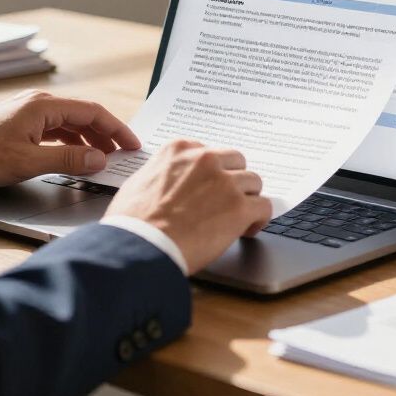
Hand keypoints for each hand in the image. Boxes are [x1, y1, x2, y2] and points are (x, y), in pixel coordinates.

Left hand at [0, 90, 139, 188]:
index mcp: (43, 105)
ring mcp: (29, 112)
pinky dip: (71, 143)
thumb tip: (100, 159)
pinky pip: (56, 129)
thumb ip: (69, 160)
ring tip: (104, 158)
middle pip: (84, 116)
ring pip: (70, 123)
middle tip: (124, 154)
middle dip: (106, 135)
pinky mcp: (21, 123)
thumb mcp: (29, 162)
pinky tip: (76, 156)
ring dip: (89, 140)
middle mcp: (38, 103)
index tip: (133, 144)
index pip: (93, 112)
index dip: (117, 129)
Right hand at [105, 139, 272, 273]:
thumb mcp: (138, 183)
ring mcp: (225, 182)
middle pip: (236, 162)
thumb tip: (167, 183)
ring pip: (253, 182)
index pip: (209, 153)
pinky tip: (248, 229)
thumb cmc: (132, 223)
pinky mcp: (239, 208)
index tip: (212, 185)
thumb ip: (161, 174)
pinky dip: (258, 219)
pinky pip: (264, 206)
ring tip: (239, 217)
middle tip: (227, 200)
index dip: (213, 172)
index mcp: (179, 150)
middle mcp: (205, 160)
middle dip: (234, 181)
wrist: (141, 246)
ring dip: (247, 199)